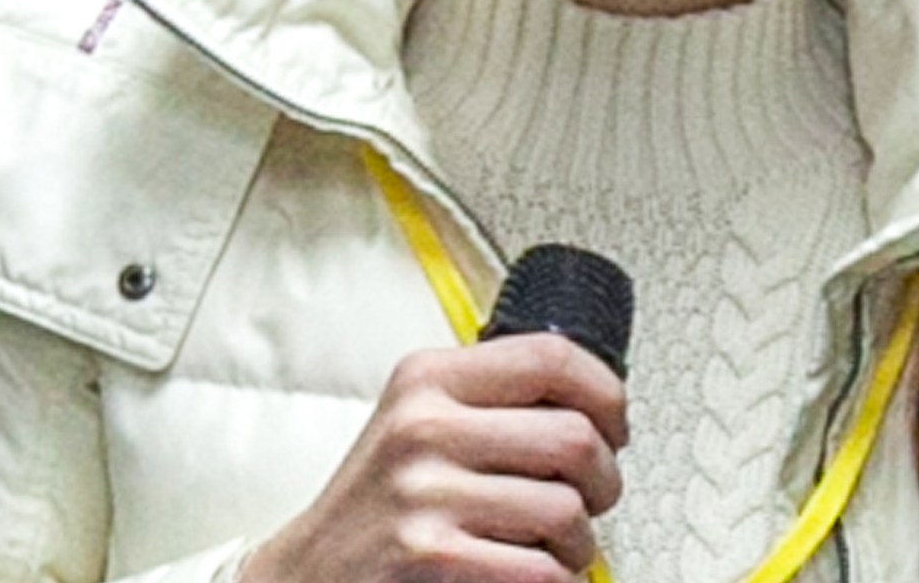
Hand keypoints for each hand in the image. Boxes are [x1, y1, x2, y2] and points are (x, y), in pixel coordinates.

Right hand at [240, 333, 628, 582]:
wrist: (305, 576)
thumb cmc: (378, 507)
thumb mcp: (416, 425)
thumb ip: (485, 400)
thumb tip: (591, 402)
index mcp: (426, 380)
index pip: (550, 357)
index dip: (607, 395)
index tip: (614, 426)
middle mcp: (422, 427)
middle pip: (575, 437)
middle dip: (604, 482)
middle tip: (592, 500)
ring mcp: (423, 494)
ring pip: (567, 511)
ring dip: (579, 544)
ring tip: (552, 548)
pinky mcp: (430, 557)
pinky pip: (541, 572)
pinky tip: (532, 578)